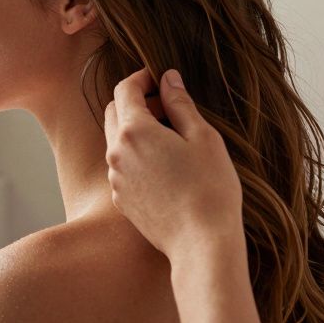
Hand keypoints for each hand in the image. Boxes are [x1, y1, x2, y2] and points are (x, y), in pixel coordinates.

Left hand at [104, 68, 244, 263]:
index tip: (158, 78)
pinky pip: (121, 166)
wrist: (201, 244)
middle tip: (166, 106)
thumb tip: (168, 79)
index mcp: (134, 131)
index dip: (141, 78)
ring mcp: (115, 177)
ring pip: (116, 140)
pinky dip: (135, 156)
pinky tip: (164, 167)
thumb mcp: (203, 137)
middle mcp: (116, 152)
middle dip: (135, 102)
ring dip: (134, 130)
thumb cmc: (209, 188)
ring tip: (170, 138)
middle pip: (114, 112)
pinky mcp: (120, 199)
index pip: (125, 89)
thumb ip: (180, 104)